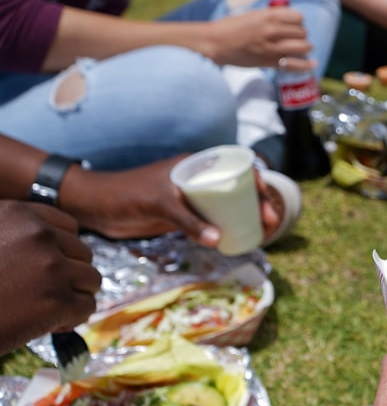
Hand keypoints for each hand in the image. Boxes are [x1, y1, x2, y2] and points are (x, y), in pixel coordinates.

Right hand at [0, 201, 101, 354]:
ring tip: (44, 308)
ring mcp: (51, 268)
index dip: (62, 251)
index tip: (44, 268)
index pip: (68, 227)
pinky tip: (44, 324)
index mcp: (17, 214)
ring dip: (73, 296)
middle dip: (69, 274)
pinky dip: (71, 319)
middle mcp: (38, 236)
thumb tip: (49, 245)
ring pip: (91, 279)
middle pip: (83, 253)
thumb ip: (15, 234)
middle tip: (43, 293)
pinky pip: (86, 307)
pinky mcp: (57, 301)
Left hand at [60, 157, 282, 246]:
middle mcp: (196, 178)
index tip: (266, 197)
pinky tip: (235, 240)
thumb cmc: (126, 195)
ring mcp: (190, 198)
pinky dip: (225, 229)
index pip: (235, 166)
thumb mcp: (160, 205)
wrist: (96, 207)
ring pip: (226, 206)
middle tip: (270, 222)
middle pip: (236, 188)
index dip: (256, 180)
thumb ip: (188, 221)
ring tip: (261, 233)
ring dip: (245, 218)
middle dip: (257, 203)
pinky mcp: (182, 215)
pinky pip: (211, 220)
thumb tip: (218, 240)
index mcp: (194, 165)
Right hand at [207, 7, 314, 70]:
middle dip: (301, 35)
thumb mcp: (253, 15)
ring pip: (303, 47)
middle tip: (296, 37)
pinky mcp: (270, 62)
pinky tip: (313, 64)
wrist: (215, 43)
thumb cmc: (231, 27)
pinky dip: (307, 65)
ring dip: (305, 47)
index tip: (295, 24)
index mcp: (268, 16)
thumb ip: (271, 17)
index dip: (298, 21)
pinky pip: (295, 65)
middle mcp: (273, 31)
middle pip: (302, 32)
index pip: (298, 17)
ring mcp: (272, 48)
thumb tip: (289, 19)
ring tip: (302, 48)